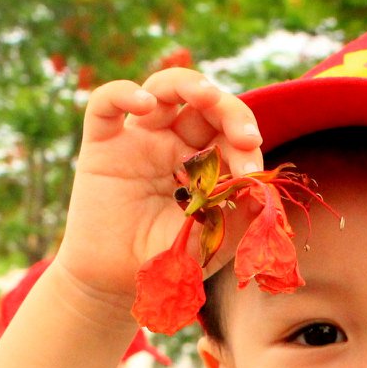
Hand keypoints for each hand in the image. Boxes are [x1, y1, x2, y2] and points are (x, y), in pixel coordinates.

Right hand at [52, 68, 264, 307]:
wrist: (115, 282)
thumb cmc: (166, 259)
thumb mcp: (210, 242)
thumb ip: (238, 217)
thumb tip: (264, 191)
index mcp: (206, 163)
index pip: (231, 136)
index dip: (246, 147)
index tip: (251, 176)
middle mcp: (174, 144)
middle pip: (205, 105)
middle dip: (231, 112)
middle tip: (245, 137)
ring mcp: (139, 140)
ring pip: (164, 90)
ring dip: (189, 84)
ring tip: (206, 95)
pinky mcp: (102, 146)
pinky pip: (105, 105)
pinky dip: (123, 93)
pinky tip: (143, 103)